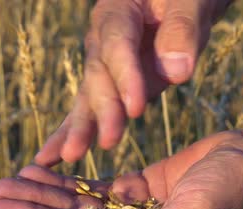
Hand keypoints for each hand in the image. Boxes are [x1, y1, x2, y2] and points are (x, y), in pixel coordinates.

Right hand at [35, 0, 232, 165]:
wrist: (178, 1)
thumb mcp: (191, 0)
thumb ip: (183, 28)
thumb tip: (176, 72)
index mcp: (117, 12)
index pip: (117, 47)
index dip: (125, 78)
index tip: (135, 109)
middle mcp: (101, 40)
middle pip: (97, 77)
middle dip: (103, 111)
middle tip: (108, 141)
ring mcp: (103, 66)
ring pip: (89, 98)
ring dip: (83, 128)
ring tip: (69, 156)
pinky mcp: (110, 87)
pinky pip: (91, 110)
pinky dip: (74, 132)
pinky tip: (50, 158)